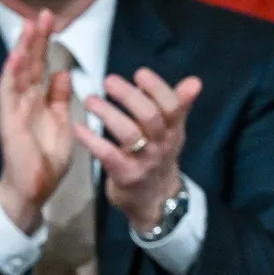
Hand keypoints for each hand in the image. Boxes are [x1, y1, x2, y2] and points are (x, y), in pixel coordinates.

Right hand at [0, 10, 78, 233]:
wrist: (33, 189)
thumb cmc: (45, 160)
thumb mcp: (61, 123)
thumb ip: (60, 98)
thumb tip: (62, 72)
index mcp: (37, 100)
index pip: (39, 65)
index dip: (45, 43)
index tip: (52, 20)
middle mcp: (23, 100)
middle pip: (28, 62)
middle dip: (35, 37)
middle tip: (43, 12)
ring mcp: (13, 108)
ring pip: (16, 71)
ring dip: (22, 48)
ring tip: (29, 25)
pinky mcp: (7, 120)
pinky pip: (7, 93)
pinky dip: (10, 73)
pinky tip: (16, 55)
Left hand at [81, 68, 202, 234]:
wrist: (154, 201)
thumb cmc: (157, 157)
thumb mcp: (172, 132)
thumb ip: (178, 105)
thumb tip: (195, 81)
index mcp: (173, 129)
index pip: (172, 106)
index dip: (157, 88)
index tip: (139, 73)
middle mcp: (161, 144)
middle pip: (150, 116)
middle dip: (129, 96)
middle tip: (108, 80)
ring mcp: (144, 161)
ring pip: (128, 134)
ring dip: (108, 113)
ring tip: (90, 100)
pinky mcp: (125, 176)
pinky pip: (108, 155)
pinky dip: (92, 140)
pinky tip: (78, 127)